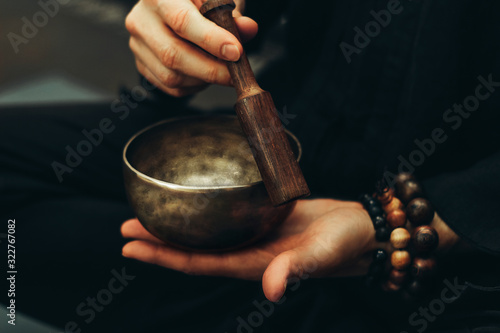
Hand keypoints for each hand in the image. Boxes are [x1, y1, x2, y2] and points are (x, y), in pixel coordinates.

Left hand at [121, 199, 385, 301]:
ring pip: (207, 231)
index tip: (130, 247)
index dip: (163, 257)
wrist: (362, 229)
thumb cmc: (347, 244)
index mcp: (254, 264)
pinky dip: (206, 209)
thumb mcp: (323, 254)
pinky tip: (195, 198)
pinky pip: (227, 214)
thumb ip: (297, 268)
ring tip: (149, 213)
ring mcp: (254, 234)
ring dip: (178, 224)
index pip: (199, 263)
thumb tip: (270, 288)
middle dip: (159, 240)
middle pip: (194, 248)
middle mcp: (247, 251)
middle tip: (126, 227)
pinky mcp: (263, 216)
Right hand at [125, 0, 257, 96]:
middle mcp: (141, 19)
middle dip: (210, 69)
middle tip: (234, 73)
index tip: (235, 52)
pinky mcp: (142, 64)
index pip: (182, 21)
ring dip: (203, 80)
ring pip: (171, 76)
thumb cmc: (199, 1)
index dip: (211, 40)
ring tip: (221, 70)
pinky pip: (169, 86)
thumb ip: (232, 15)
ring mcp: (138, 44)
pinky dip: (194, 86)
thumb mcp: (217, 0)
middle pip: (173, 54)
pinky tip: (205, 74)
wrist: (178, 5)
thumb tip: (249, 29)